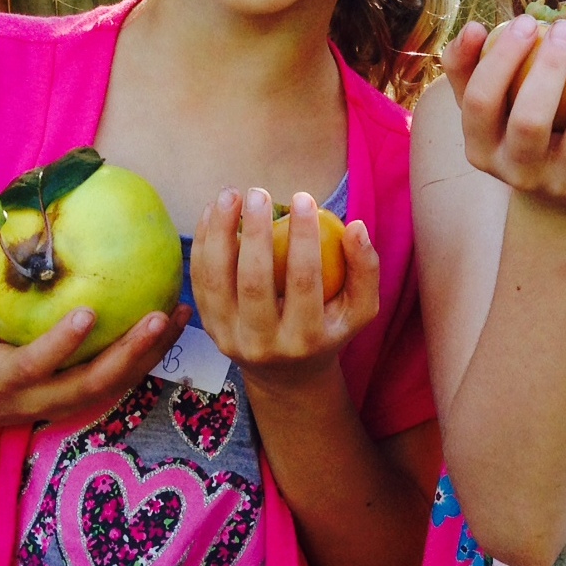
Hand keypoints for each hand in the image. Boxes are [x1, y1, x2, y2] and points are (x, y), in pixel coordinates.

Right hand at [0, 228, 189, 427]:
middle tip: (159, 317)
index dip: (62, 343)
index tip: (88, 312)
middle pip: (93, 384)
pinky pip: (118, 383)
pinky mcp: (78, 402)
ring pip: (114, 387)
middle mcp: (39, 397)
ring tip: (179, 315)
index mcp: (4, 378)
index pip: (36, 363)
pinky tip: (172, 325)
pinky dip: (147, 358)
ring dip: (150, 356)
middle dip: (130, 354)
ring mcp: (62, 404)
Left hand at [191, 188, 379, 386]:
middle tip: (259, 192)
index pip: (305, 282)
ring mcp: (230, 338)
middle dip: (255, 232)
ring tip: (230, 194)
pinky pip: (200, 281)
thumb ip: (365, 269)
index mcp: (306, 340)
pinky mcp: (209, 328)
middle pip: (254, 283)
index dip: (304, 238)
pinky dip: (203, 244)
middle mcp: (263, 345)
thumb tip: (356, 226)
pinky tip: (213, 212)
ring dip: (219, 233)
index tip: (304, 197)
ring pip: (216, 281)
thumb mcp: (359, 309)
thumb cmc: (329, 328)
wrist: (287, 373)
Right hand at [443, 16, 565, 207]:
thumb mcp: (489, 108)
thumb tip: (475, 28)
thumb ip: (471, 67)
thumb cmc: (517, 129)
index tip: (526, 22)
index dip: (501, 59)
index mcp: (482, 149)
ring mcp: (565, 183)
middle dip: (548, 69)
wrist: (560, 196)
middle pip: (530, 121)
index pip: (482, 102)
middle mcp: (519, 172)